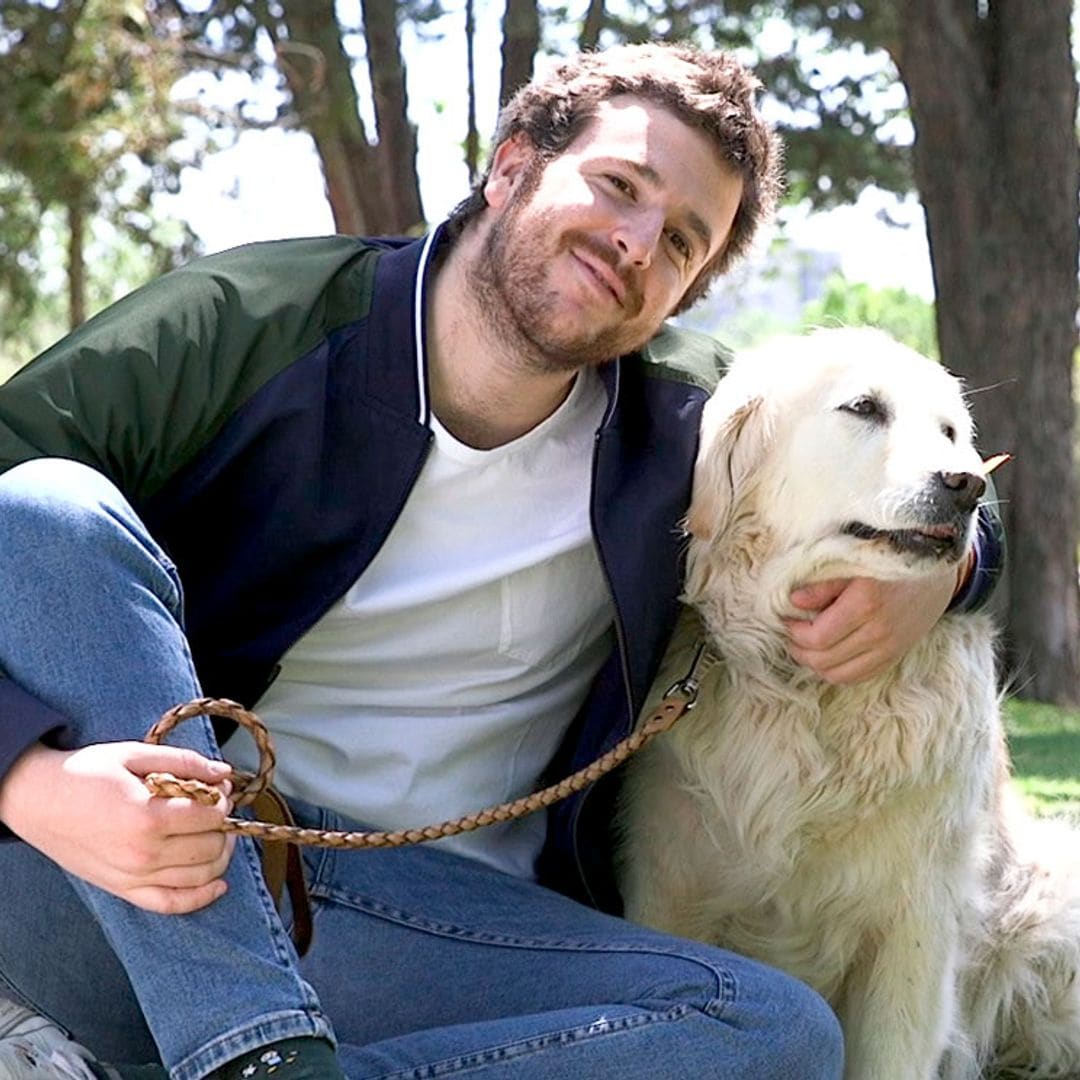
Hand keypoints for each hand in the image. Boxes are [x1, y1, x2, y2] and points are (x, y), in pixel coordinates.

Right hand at [0, 740, 235, 913]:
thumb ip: (185, 762)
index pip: (211, 816)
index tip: (218, 787)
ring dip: (220, 854)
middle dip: (223, 824)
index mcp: (148, 816)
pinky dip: (201, 897)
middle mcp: (143, 853)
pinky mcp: (122, 890)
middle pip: (211, 846)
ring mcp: (133, 876)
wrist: (36, 799)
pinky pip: (171, 904)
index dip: (223, 799)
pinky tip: (217, 883)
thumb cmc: (84, 773)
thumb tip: (225, 772)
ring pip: (201, 876)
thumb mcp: (135, 754)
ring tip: (216, 832)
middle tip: (216, 806)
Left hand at [784, 568, 956, 683]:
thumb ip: (824, 584)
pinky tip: (828, 655)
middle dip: (800, 650)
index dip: (795, 633)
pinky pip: (858, 677)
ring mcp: (890, 648)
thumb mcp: (855, 563)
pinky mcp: (895, 656)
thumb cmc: (890, 563)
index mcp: (865, 603)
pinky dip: (837, 671)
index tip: (786, 619)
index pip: (817, 637)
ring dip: (815, 664)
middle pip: (824, 660)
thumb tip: (793, 601)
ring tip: (806, 646)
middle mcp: (879, 631)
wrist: (938, 574)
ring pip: (838, 674)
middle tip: (792, 634)